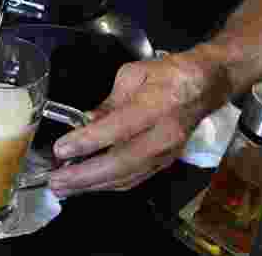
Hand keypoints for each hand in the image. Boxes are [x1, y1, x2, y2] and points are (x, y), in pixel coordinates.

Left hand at [47, 50, 229, 195]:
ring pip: (127, 177)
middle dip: (85, 176)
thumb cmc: (167, 73)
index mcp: (156, 106)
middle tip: (56, 181)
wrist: (205, 85)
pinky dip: (109, 185)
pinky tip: (88, 186)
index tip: (61, 149)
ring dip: (93, 186)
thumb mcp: (133, 74)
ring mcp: (167, 153)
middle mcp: (163, 135)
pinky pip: (135, 179)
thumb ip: (109, 101)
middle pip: (121, 162)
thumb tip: (87, 121)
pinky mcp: (166, 163)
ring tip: (64, 188)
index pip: (117, 129)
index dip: (87, 142)